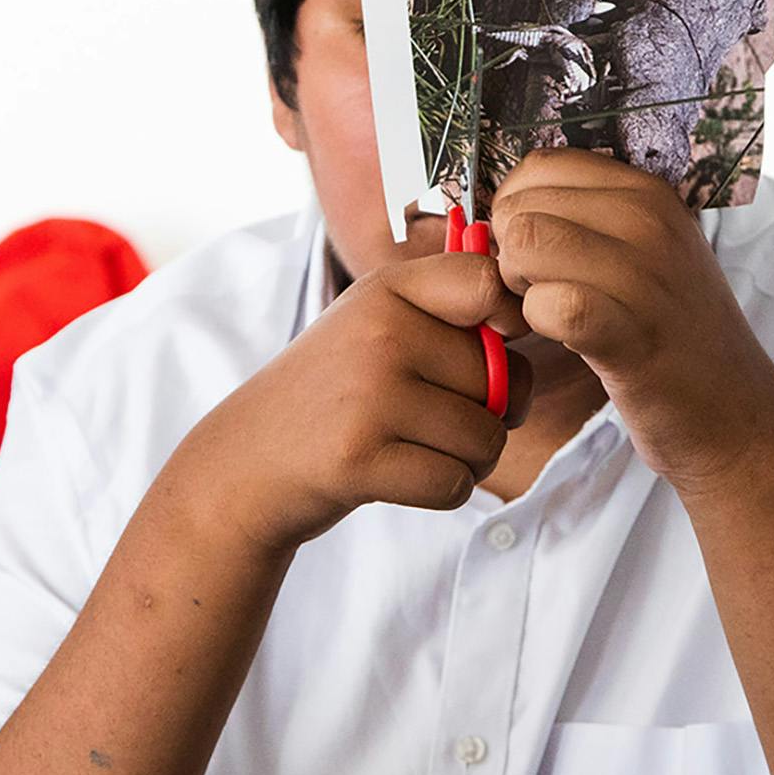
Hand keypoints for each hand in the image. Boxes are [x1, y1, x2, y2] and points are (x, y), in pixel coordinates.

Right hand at [165, 251, 533, 553]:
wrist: (248, 461)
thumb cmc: (335, 394)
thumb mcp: (376, 325)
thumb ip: (449, 311)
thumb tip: (524, 318)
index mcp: (386, 291)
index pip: (488, 283)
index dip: (508, 322)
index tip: (487, 345)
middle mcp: (379, 333)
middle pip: (502, 380)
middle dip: (487, 414)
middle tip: (430, 418)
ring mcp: (368, 396)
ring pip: (486, 439)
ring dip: (466, 460)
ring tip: (411, 447)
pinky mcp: (360, 459)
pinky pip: (455, 483)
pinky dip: (440, 491)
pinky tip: (397, 475)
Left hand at [488, 149, 773, 494]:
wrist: (734, 413)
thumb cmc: (670, 334)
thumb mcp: (645, 252)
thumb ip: (586, 219)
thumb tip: (502, 206)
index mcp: (649, 192)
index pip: (539, 166)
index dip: (515, 209)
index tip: (534, 251)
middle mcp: (650, 220)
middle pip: (522, 207)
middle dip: (509, 252)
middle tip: (539, 292)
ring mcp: (645, 275)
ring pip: (525, 245)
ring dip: (517, 286)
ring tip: (550, 314)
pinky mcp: (631, 335)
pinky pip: (548, 303)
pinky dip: (536, 322)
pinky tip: (562, 338)